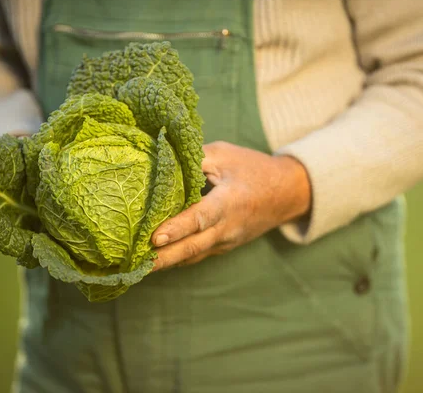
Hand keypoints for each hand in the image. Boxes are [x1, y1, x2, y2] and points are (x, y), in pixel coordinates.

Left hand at [151, 141, 310, 270]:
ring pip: (193, 256)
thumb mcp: (225, 154)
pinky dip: (177, 259)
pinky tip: (155, 261)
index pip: (201, 217)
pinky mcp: (224, 246)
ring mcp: (227, 241)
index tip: (155, 237)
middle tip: (135, 264)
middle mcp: (228, 227)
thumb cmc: (254, 169)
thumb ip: (195, 158)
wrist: (287, 194)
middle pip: (193, 247)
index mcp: (230, 201)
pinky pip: (198, 255)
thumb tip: (160, 159)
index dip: (178, 228)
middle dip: (163, 258)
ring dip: (166, 263)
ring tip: (137, 267)